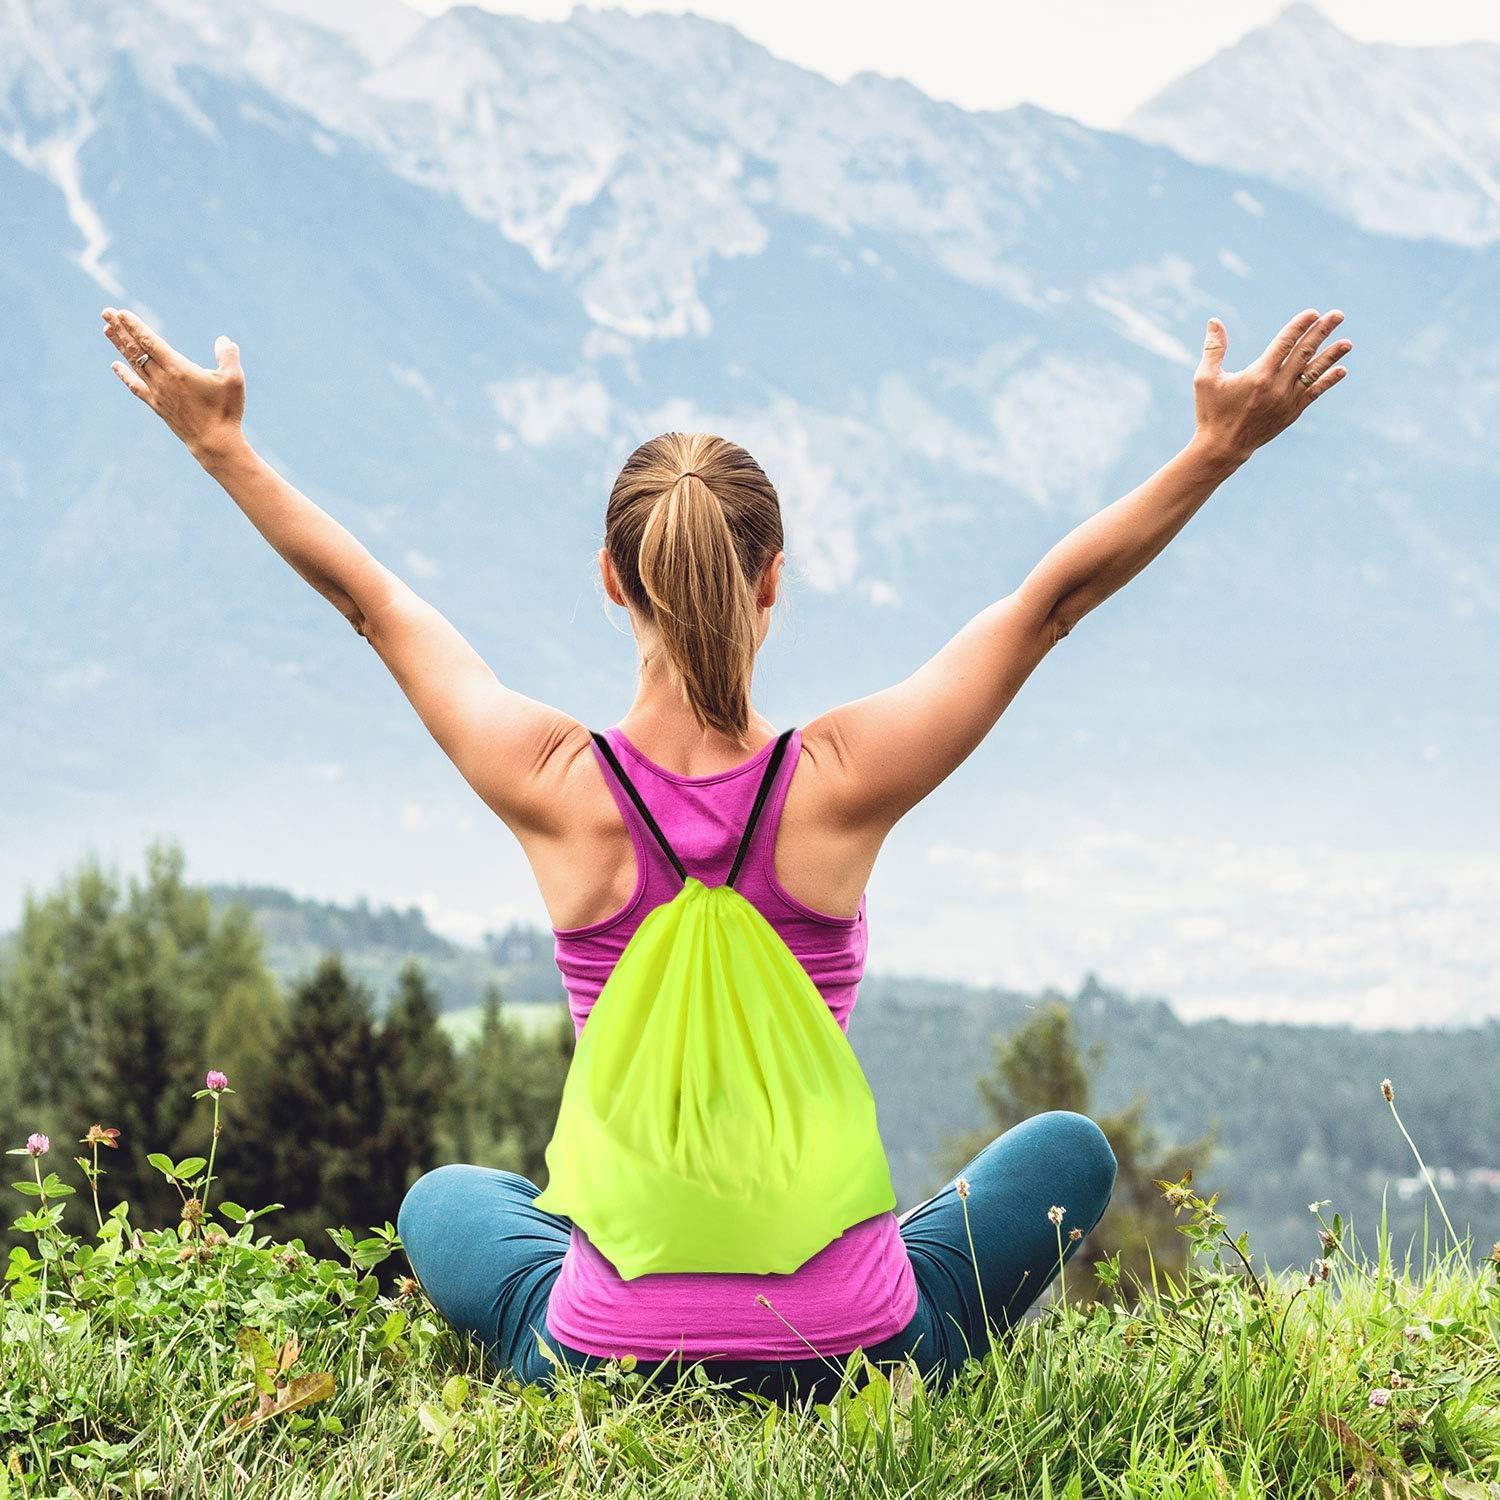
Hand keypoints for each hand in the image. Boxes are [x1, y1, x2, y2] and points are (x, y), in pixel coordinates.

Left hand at [101, 307, 245, 465]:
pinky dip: (124, 375)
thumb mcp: (233, 380)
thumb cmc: (226, 410)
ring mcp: (157, 393)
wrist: (214, 442)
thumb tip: (223, 340)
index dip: (135, 326)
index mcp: (178, 369)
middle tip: (106, 313)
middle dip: (121, 330)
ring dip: (120, 346)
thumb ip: (228, 356)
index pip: (150, 342)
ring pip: (133, 364)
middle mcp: (162, 379)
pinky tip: (115, 366)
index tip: (121, 313)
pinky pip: (136, 387)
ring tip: (106, 330)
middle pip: (136, 350)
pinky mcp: (157, 406)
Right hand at [1192, 309, 1351, 466]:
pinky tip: (1341, 370)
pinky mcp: (1291, 413)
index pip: (1284, 343)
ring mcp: (1287, 400)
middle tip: (1337, 315)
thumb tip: (1214, 321)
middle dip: (1322, 332)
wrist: (1223, 448)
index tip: (1312, 313)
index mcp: (1258, 375)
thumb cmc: (1211, 412)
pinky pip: (1314, 393)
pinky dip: (1327, 381)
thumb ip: (1213, 349)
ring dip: (1332, 356)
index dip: (1299, 326)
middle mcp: (1277, 387)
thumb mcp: (1205, 379)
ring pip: (1314, 372)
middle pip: (1304, 352)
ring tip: (1348, 342)